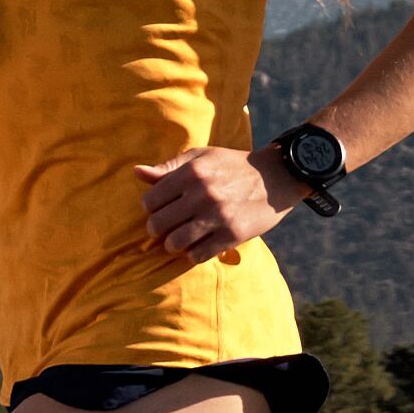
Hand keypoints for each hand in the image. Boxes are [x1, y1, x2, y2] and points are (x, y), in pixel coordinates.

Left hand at [136, 141, 299, 261]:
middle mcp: (203, 194)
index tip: (160, 209)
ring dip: (173, 244)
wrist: (276, 177)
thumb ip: (169, 167)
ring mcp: (218, 216)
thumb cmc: (232, 166)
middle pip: (158, 224)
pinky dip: (193, 254)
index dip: (151, 208)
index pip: (150, 200)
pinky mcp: (233, 234)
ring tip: (178, 239)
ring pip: (175, 243)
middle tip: (164, 228)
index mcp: (192, 172)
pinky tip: (198, 245)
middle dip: (157, 229)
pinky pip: (198, 255)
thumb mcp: (202, 157)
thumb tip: (137, 172)